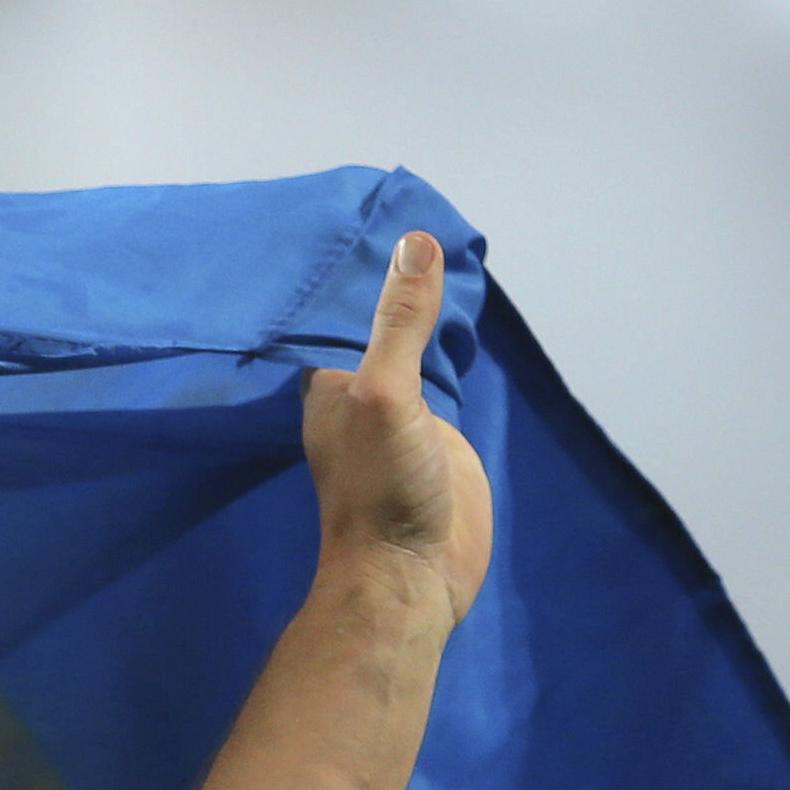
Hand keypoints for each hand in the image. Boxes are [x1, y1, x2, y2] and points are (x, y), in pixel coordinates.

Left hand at [301, 231, 492, 627]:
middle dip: (391, 282)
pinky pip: (443, 376)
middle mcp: (357, 394)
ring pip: (412, 348)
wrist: (412, 576)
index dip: (349, 268)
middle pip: (377, 324)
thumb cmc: (380, 491)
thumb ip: (400, 323)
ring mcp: (399, 415)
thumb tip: (416, 242)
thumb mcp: (386, 394)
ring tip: (443, 249)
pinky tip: (461, 315)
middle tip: (413, 218)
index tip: (363, 213)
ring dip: (423, 312)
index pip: (333, 310)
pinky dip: (450, 346)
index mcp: (327, 384)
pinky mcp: (436, 437)